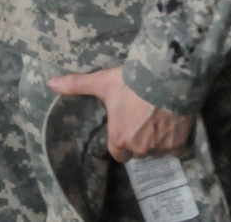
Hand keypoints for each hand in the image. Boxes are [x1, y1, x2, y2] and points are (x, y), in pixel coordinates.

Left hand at [47, 66, 193, 162]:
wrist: (165, 78)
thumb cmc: (129, 82)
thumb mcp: (101, 82)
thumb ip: (76, 85)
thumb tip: (50, 83)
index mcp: (119, 139)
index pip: (117, 152)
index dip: (119, 141)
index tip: (123, 127)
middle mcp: (139, 149)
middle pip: (137, 151)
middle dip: (137, 139)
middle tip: (140, 118)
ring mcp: (161, 149)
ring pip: (156, 150)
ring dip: (155, 139)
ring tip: (156, 117)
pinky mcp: (180, 145)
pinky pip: (175, 148)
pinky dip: (173, 139)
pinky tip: (171, 122)